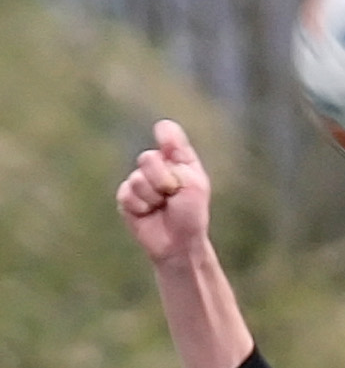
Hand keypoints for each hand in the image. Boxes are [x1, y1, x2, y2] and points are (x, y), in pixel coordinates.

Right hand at [115, 119, 211, 263]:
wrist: (179, 243)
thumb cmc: (191, 214)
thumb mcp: (194, 183)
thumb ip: (180, 154)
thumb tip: (162, 124)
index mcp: (175, 159)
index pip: (167, 134)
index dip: (168, 140)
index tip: (170, 148)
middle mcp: (156, 166)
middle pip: (148, 158)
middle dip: (163, 181)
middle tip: (172, 196)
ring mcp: (139, 181)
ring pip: (137, 179)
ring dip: (153, 197)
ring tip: (161, 207)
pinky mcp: (126, 198)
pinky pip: (127, 194)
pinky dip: (141, 207)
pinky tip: (148, 213)